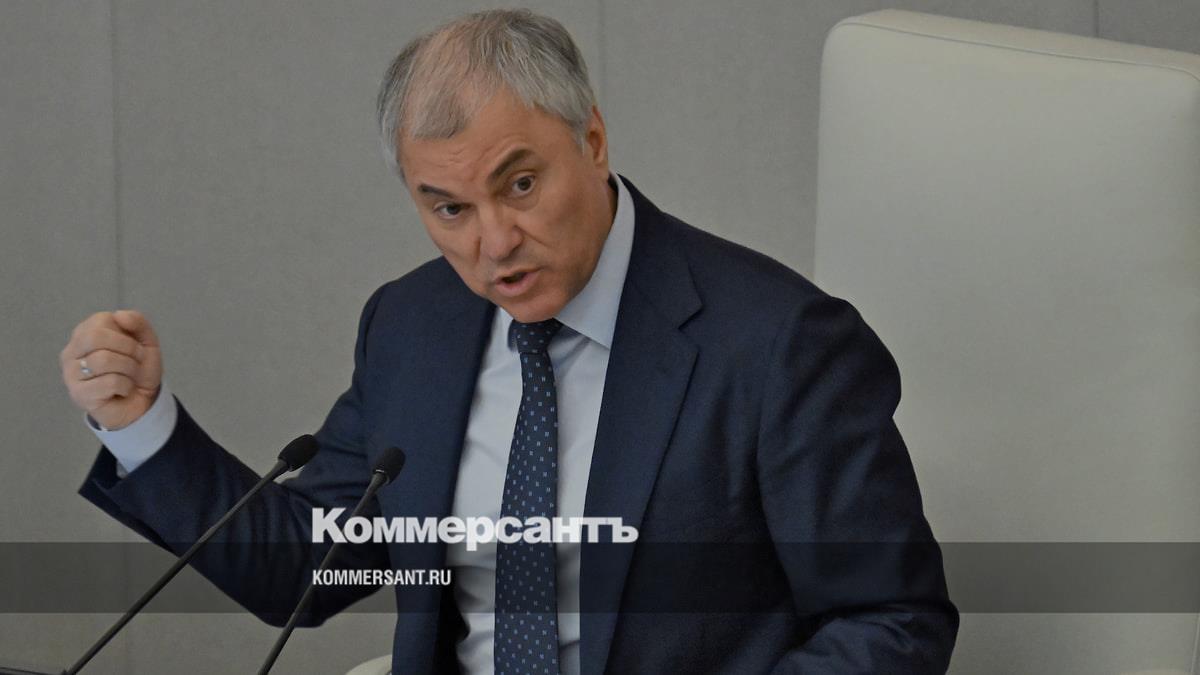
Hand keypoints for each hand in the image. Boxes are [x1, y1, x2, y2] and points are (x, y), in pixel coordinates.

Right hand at [60, 310, 163, 430]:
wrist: (142, 402)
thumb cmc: (138, 370)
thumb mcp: (146, 342)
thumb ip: (137, 322)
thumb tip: (119, 314)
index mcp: (85, 333)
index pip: (101, 320)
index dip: (126, 334)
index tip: (134, 347)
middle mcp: (72, 351)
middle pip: (96, 337)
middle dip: (128, 349)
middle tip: (137, 362)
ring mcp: (71, 374)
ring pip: (103, 360)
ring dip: (129, 369)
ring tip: (130, 377)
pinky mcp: (79, 394)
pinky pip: (109, 382)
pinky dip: (126, 385)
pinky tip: (123, 390)